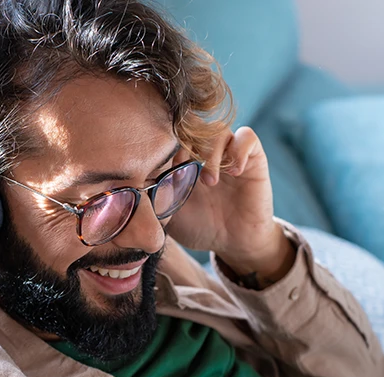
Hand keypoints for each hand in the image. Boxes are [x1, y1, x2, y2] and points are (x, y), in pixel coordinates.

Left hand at [165, 126, 292, 284]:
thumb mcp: (169, 213)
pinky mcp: (253, 158)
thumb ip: (152, 197)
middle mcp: (206, 152)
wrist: (233, 243)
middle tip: (180, 167)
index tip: (161, 166)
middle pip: (194, 127)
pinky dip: (239, 150)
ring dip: (211, 153)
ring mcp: (229, 153)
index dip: (164, 144)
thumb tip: (130, 186)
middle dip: (184, 144)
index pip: (171, 135)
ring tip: (209, 182)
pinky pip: (247, 138)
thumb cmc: (199, 227)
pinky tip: (233, 173)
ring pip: (218, 130)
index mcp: (183, 160)